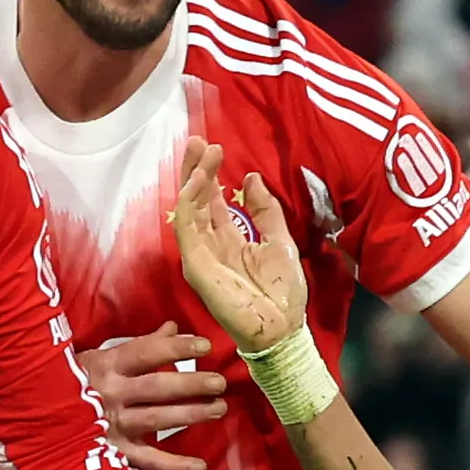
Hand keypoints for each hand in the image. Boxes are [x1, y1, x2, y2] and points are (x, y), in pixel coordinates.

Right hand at [77, 326, 229, 469]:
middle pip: (157, 387)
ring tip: (219, 409)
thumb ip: (139, 345)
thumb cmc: (69, 384)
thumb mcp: (97, 358)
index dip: (176, 347)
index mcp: (104, 366)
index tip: (204, 345)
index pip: (145, 352)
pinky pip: (147, 460)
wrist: (34, 419)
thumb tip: (172, 326)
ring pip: (158, 420)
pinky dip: (174, 465)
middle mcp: (110, 394)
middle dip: (191, 384)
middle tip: (219, 383)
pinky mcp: (111, 453)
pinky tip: (200, 466)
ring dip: (191, 415)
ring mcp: (112, 425)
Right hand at [169, 137, 310, 354]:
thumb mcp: (280, 240)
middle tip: (197, 140)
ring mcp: (201, 255)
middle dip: (195, 169)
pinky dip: (189, 201)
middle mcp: (211, 246)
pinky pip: (186, 228)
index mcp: (230, 241)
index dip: (211, 175)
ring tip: (203, 151)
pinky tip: (198, 180)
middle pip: (195, 200)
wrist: (283, 329)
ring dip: (194, 178)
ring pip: (187, 208)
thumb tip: (251, 177)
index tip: (216, 148)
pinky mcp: (196, 265)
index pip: (212, 202)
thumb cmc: (283, 294)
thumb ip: (265, 210)